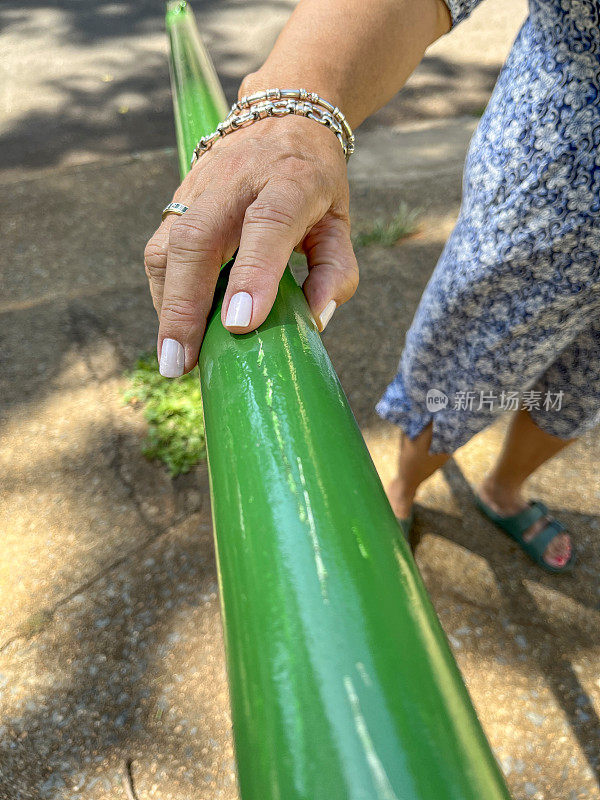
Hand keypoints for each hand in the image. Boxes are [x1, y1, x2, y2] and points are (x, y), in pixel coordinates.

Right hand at [144, 113, 358, 376]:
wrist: (282, 114)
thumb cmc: (314, 181)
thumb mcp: (340, 221)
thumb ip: (336, 271)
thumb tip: (316, 322)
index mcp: (290, 180)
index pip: (269, 224)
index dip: (253, 274)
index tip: (239, 324)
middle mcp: (237, 179)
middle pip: (198, 237)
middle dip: (185, 305)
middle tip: (182, 362)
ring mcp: (200, 187)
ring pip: (168, 244)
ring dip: (167, 304)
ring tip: (174, 356)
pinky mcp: (178, 199)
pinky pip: (159, 248)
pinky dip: (164, 291)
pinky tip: (175, 324)